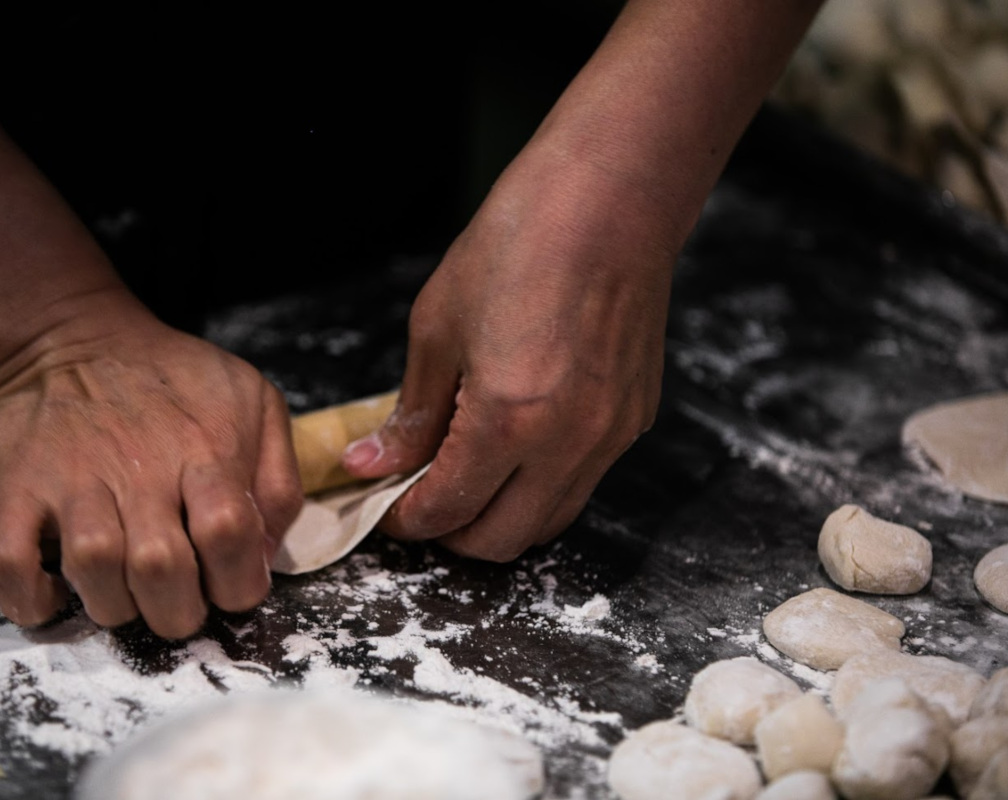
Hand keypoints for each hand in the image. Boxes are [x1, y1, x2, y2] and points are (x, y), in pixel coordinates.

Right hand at [0, 306, 301, 637]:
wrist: (69, 341)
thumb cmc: (174, 382)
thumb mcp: (254, 403)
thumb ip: (278, 479)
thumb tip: (264, 554)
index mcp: (206, 451)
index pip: (229, 532)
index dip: (238, 583)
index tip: (230, 589)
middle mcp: (139, 469)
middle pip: (162, 567)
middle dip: (177, 613)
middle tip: (177, 604)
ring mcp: (71, 482)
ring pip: (93, 569)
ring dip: (113, 606)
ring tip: (123, 595)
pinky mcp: (13, 492)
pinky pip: (10, 565)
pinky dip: (30, 599)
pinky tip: (56, 594)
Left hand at [342, 140, 675, 560]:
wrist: (610, 200)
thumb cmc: (519, 243)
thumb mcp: (438, 325)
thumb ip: (412, 412)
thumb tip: (374, 462)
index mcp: (508, 421)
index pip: (448, 511)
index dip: (407, 520)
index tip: (386, 505)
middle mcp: (567, 444)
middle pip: (501, 542)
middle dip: (451, 534)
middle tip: (422, 500)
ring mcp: (609, 437)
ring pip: (549, 522)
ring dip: (501, 517)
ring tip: (468, 477)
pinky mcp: (633, 420)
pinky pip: (582, 481)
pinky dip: (542, 484)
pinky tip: (517, 444)